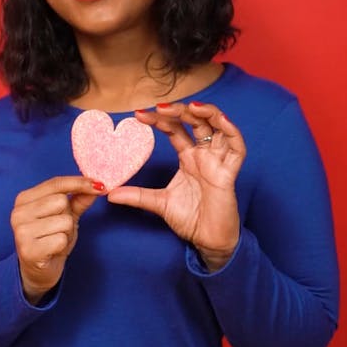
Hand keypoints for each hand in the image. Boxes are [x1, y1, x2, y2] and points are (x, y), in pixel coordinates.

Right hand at [11, 176, 103, 302]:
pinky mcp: (28, 250)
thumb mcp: (66, 216)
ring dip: (66, 232)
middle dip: (68, 216)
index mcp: (24, 199)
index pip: (55, 183)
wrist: (38, 271)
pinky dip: (63, 245)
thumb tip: (97, 186)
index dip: (79, 183)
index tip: (99, 186)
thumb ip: (79, 200)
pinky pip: (61, 239)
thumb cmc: (50, 240)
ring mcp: (21, 232)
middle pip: (61, 201)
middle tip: (59, 229)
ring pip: (63, 221)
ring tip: (55, 240)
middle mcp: (18, 212)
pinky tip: (52, 251)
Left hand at [107, 102, 245, 270]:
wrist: (207, 240)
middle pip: (196, 122)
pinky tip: (220, 120)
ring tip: (191, 106)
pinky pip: (237, 148)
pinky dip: (231, 131)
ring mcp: (218, 162)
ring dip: (208, 113)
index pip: (175, 129)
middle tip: (159, 108)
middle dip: (179, 111)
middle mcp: (204, 155)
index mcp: (188, 157)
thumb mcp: (158, 203)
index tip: (138, 115)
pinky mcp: (229, 173)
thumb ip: (136, 196)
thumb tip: (109, 193)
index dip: (159, 120)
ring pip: (219, 127)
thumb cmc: (190, 219)